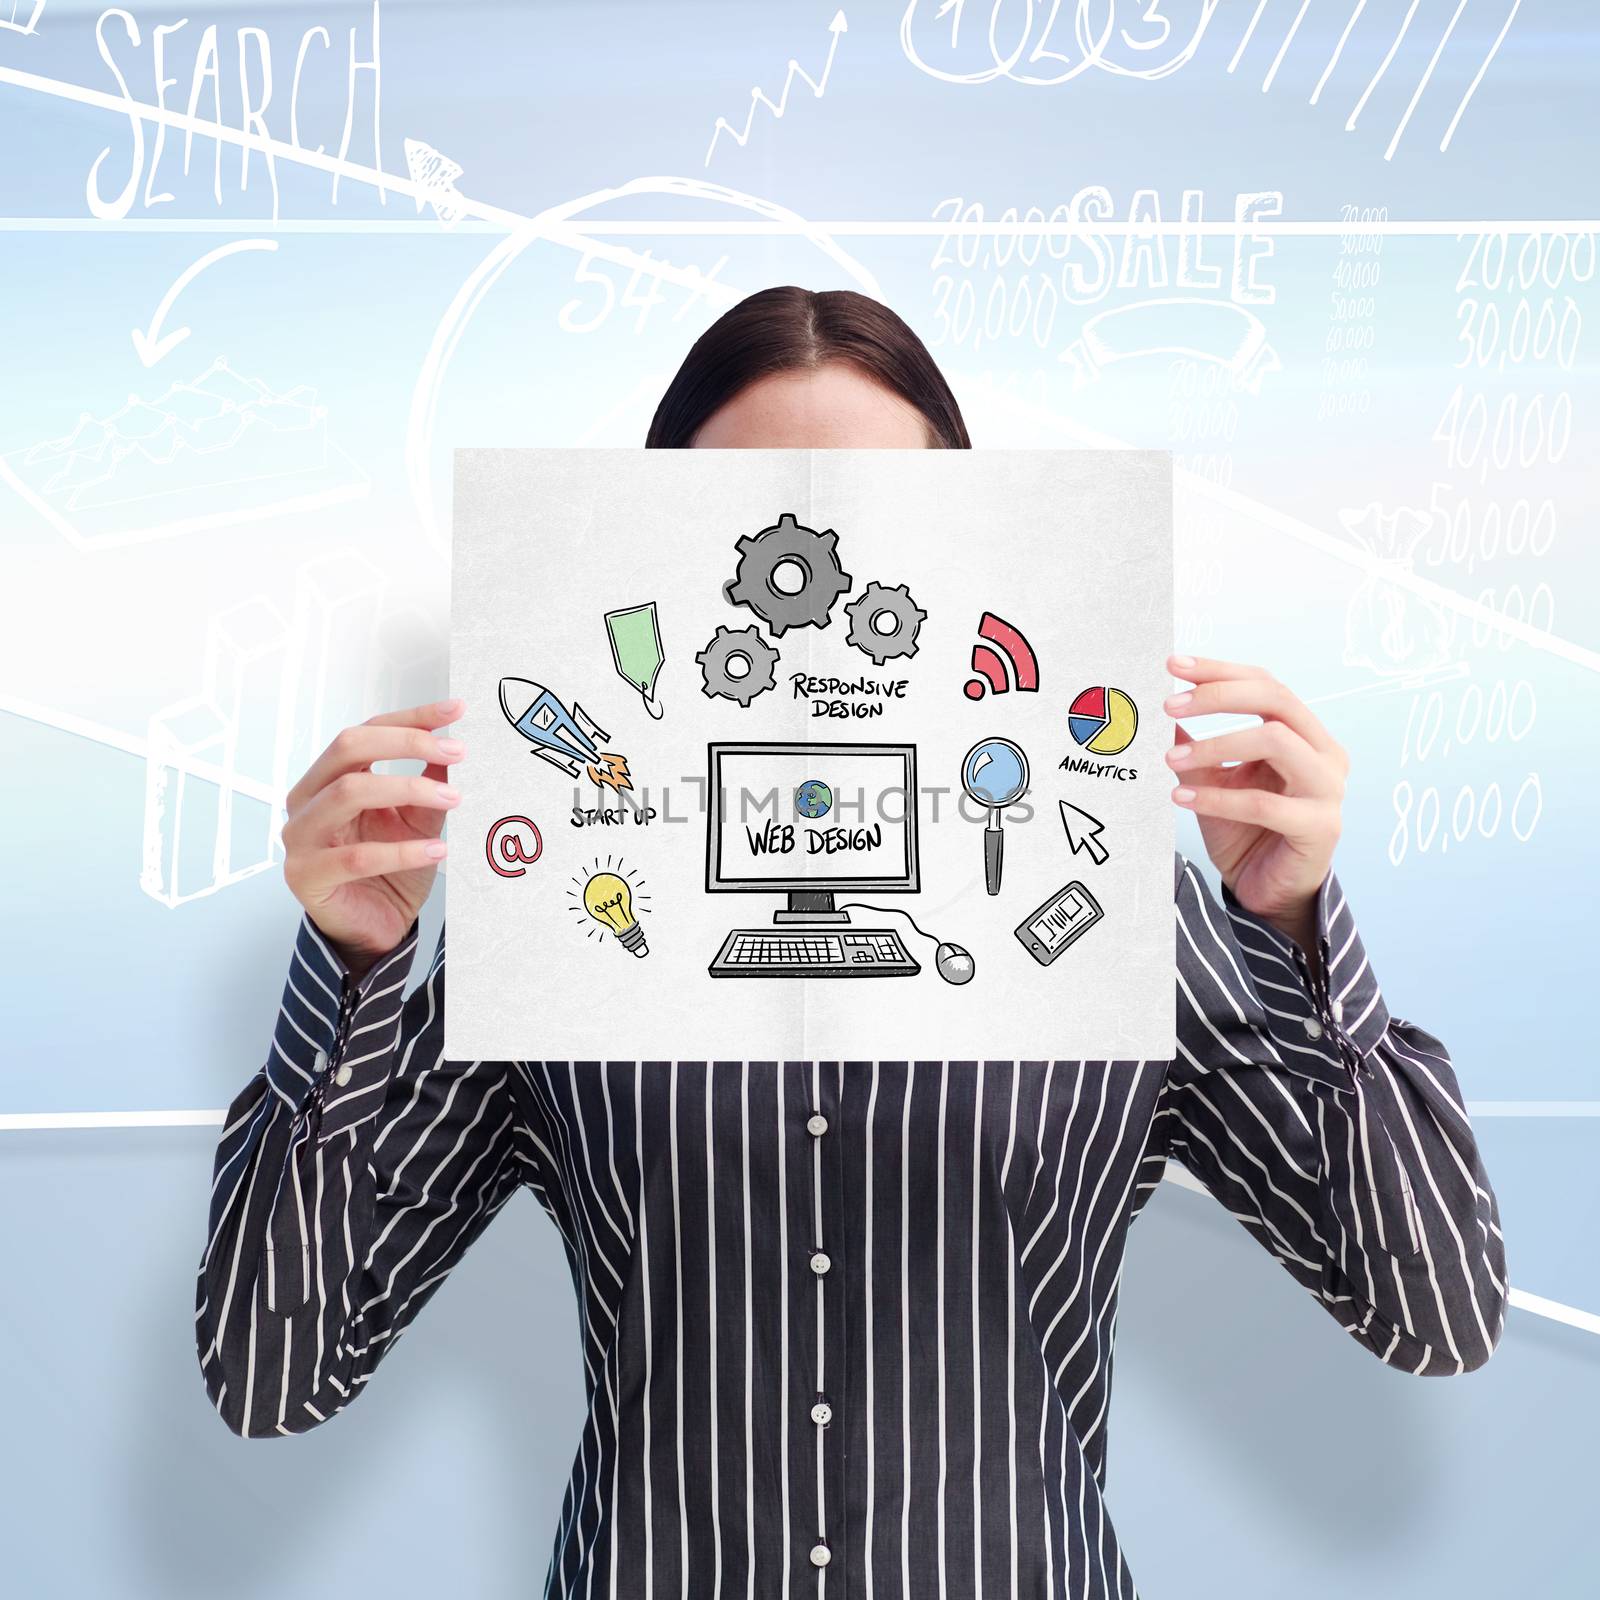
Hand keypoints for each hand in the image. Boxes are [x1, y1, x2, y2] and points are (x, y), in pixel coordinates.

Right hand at [281, 699, 465, 977]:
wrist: (375, 929)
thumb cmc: (391, 871)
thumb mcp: (417, 819)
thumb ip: (429, 782)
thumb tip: (454, 744)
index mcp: (329, 778)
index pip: (366, 731)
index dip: (411, 718)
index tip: (455, 710)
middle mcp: (307, 800)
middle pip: (349, 748)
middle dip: (407, 743)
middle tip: (457, 751)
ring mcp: (301, 837)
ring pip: (347, 793)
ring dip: (407, 789)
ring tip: (453, 799)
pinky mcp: (307, 876)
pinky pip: (355, 856)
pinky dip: (402, 851)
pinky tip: (438, 851)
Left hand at [1162, 655, 1346, 965]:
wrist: (1266, 891)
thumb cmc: (1243, 831)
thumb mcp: (1211, 780)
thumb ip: (1192, 747)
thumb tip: (1156, 711)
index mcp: (1304, 734)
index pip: (1266, 684)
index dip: (1220, 671)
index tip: (1173, 665)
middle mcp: (1324, 753)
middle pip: (1276, 699)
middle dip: (1218, 695)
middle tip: (1170, 705)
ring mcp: (1329, 789)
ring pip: (1275, 740)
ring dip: (1216, 744)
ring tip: (1170, 760)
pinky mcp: (1321, 827)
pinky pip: (1265, 802)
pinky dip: (1217, 797)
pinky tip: (1181, 797)